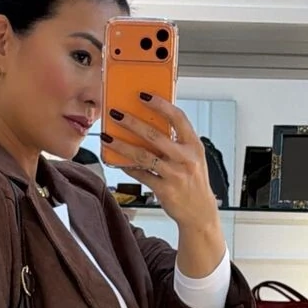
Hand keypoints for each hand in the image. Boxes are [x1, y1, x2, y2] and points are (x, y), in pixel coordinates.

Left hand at [101, 95, 218, 233]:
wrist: (200, 212)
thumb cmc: (193, 180)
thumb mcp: (192, 157)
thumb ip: (176, 141)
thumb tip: (150, 122)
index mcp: (194, 145)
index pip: (177, 118)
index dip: (160, 104)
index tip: (143, 95)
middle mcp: (186, 158)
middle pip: (155, 135)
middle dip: (132, 123)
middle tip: (116, 114)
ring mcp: (175, 175)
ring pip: (144, 156)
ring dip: (122, 145)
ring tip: (108, 138)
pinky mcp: (164, 190)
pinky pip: (141, 175)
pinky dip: (127, 167)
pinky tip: (117, 160)